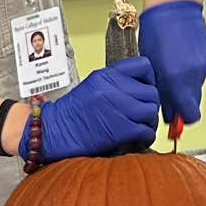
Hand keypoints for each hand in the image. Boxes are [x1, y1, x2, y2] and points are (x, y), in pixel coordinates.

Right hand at [36, 58, 160, 161]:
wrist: (55, 132)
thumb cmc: (72, 113)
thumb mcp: (92, 87)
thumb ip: (115, 85)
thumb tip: (138, 91)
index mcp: (106, 75)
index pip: (143, 66)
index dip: (150, 79)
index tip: (146, 89)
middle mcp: (113, 88)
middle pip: (151, 92)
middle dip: (151, 105)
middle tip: (144, 115)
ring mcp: (118, 108)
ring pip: (151, 111)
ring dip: (150, 122)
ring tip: (142, 127)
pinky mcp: (120, 129)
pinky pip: (146, 131)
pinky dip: (146, 136)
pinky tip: (139, 138)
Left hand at [138, 0, 205, 128]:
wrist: (174, 4)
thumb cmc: (156, 30)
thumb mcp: (150, 65)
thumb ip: (161, 91)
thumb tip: (168, 110)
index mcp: (175, 78)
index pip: (188, 115)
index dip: (180, 119)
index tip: (174, 118)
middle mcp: (194, 74)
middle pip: (194, 103)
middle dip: (182, 101)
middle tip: (170, 89)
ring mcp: (205, 66)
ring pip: (197, 87)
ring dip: (187, 84)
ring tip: (174, 65)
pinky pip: (202, 73)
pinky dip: (194, 70)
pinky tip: (184, 56)